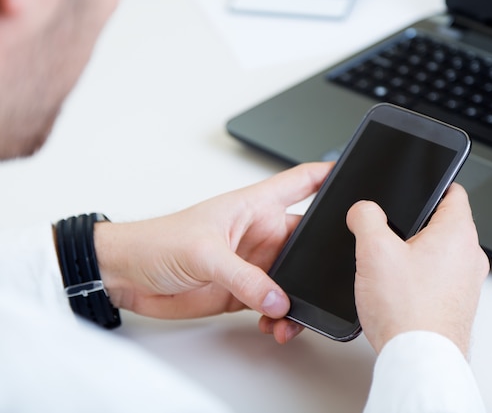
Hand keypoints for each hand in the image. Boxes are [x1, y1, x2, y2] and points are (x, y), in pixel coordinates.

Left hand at [94, 162, 332, 343]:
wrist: (128, 276)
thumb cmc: (158, 241)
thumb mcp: (205, 252)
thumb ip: (245, 277)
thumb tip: (279, 297)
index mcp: (255, 206)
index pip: (302, 182)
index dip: (330, 175)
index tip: (357, 177)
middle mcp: (261, 233)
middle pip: (308, 240)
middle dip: (324, 256)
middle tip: (336, 273)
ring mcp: (255, 263)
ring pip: (295, 278)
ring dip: (300, 296)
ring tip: (294, 314)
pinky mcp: (245, 290)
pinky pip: (275, 304)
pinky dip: (280, 316)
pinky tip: (274, 323)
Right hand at [346, 183, 488, 355]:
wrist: (419, 359)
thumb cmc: (408, 311)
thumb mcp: (374, 251)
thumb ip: (366, 218)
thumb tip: (363, 210)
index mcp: (457, 233)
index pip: (453, 191)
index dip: (433, 183)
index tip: (419, 184)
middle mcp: (470, 256)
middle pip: (442, 225)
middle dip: (415, 225)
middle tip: (389, 233)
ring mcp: (466, 283)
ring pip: (439, 254)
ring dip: (416, 255)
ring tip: (390, 267)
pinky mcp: (457, 305)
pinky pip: (438, 280)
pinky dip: (420, 280)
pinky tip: (398, 292)